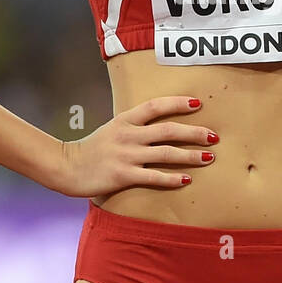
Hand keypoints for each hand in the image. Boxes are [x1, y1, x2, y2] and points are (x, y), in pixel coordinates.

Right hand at [56, 96, 217, 199]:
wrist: (67, 167)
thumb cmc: (93, 148)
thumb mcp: (112, 129)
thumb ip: (134, 126)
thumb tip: (160, 124)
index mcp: (125, 120)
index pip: (155, 106)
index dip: (177, 103)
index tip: (198, 104)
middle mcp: (128, 135)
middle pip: (168, 130)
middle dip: (194, 132)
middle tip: (214, 136)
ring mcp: (126, 155)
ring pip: (166, 153)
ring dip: (190, 155)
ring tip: (209, 158)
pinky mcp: (123, 175)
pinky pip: (154, 176)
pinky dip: (172, 178)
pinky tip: (186, 179)